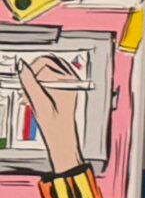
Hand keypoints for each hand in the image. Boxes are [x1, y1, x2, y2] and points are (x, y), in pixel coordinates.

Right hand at [12, 53, 86, 174]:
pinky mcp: (65, 86)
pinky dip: (39, 84)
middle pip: (46, 62)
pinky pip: (49, 76)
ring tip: (32, 97)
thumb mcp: (38, 103)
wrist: (62, 136)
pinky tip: (37, 97)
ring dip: (35, 80)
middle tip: (29, 92)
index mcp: (67, 80)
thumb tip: (21, 65)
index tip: (26, 86)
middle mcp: (70, 78)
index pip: (44, 61)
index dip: (31, 72)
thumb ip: (29, 82)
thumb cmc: (53, 123)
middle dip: (33, 75)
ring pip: (46, 69)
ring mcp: (69, 81)